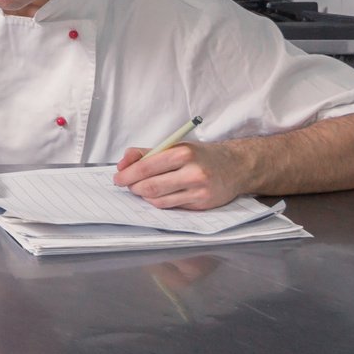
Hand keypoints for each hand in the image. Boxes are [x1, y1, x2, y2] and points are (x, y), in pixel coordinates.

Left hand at [114, 141, 246, 210]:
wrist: (235, 166)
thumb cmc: (201, 156)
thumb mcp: (175, 146)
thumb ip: (147, 153)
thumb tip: (122, 164)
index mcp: (183, 153)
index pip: (146, 167)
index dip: (127, 174)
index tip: (118, 177)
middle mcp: (192, 172)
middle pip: (150, 186)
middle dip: (132, 187)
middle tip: (126, 185)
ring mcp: (198, 190)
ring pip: (158, 200)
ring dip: (144, 196)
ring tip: (141, 188)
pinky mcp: (201, 204)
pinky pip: (171, 206)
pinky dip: (158, 202)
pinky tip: (157, 195)